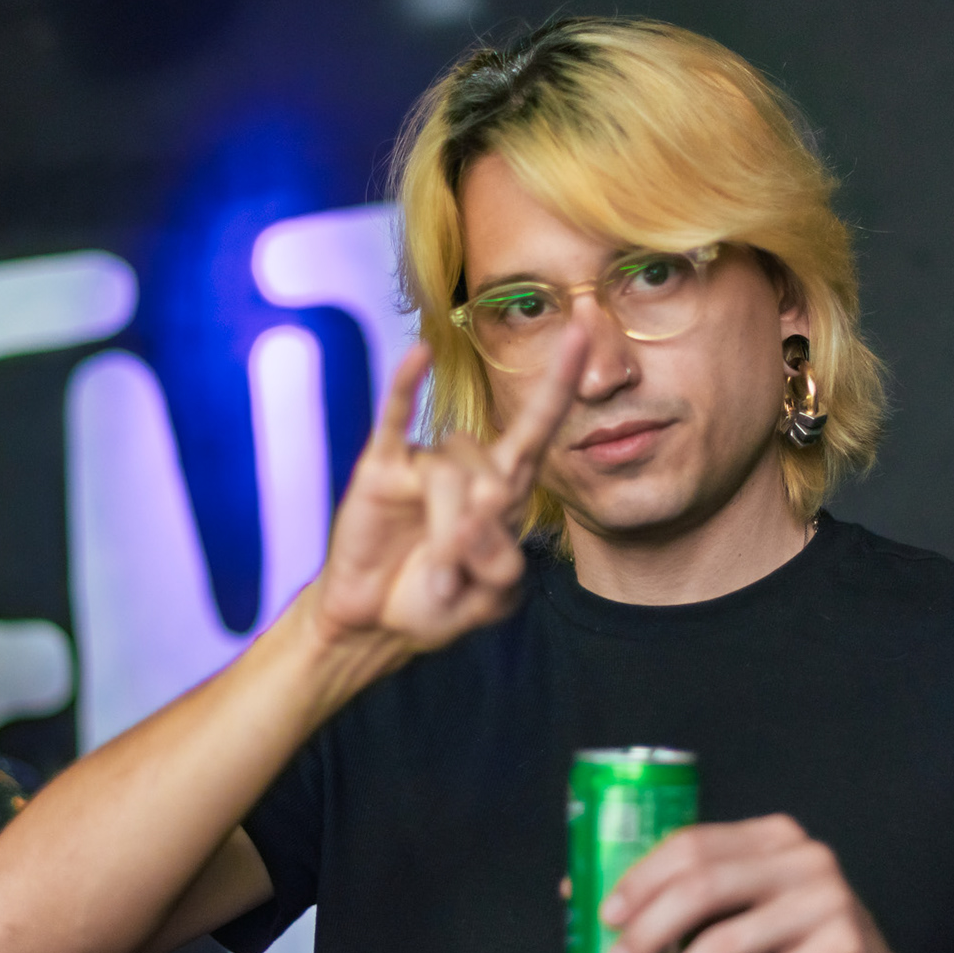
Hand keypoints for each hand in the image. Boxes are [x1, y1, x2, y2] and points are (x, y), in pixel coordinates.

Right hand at [310, 329, 586, 654]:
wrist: (372, 622)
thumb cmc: (433, 602)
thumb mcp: (482, 602)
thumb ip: (496, 569)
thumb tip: (474, 516)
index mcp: (502, 492)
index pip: (536, 428)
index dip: (558, 383)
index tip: (581, 330)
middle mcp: (467, 467)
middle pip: (492, 472)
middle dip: (482, 532)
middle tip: (464, 578)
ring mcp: (424, 464)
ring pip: (447, 471)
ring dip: (445, 526)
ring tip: (438, 575)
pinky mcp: (381, 470)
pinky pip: (395, 420)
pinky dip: (406, 387)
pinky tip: (420, 357)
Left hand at [602, 814, 924, 952]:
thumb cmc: (792, 950)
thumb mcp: (744, 911)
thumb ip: (687, 900)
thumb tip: (581, 897)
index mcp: (772, 836)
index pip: (693, 843)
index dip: (641, 878)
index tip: (604, 917)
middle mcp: (804, 859)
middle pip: (703, 887)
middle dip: (648, 932)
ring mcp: (828, 904)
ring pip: (726, 944)